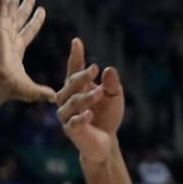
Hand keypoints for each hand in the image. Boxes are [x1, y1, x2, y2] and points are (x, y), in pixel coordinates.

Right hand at [0, 0, 54, 103]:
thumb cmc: (12, 89)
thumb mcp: (32, 90)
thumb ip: (43, 92)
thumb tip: (55, 99)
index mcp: (16, 49)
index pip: (27, 31)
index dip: (35, 21)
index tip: (41, 10)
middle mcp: (9, 37)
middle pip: (18, 15)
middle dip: (24, 3)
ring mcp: (2, 29)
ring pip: (8, 5)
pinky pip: (1, 2)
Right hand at [56, 37, 124, 167]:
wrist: (106, 142)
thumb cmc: (107, 116)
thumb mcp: (115, 97)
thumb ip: (112, 84)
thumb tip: (109, 69)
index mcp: (76, 88)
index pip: (74, 69)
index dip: (75, 56)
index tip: (76, 41)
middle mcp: (67, 99)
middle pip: (71, 84)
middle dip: (82, 76)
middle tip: (95, 68)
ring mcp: (67, 115)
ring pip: (72, 102)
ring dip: (86, 97)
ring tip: (100, 93)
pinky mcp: (71, 130)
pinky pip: (74, 122)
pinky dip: (81, 118)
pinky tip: (90, 114)